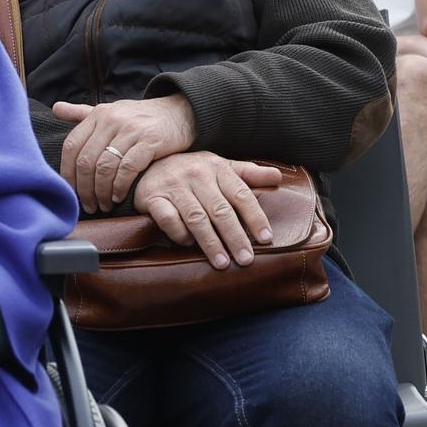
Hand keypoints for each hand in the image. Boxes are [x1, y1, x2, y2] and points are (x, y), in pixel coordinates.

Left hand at [54, 95, 199, 212]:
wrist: (180, 112)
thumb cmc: (141, 117)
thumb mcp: (111, 111)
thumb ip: (83, 113)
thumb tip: (56, 108)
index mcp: (98, 114)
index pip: (71, 146)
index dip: (67, 173)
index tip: (70, 192)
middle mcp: (112, 120)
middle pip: (86, 161)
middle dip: (84, 189)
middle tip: (88, 205)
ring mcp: (131, 130)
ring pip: (104, 167)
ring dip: (100, 192)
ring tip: (103, 205)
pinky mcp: (150, 141)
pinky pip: (127, 169)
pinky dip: (119, 187)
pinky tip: (118, 196)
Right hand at [131, 152, 286, 269]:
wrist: (148, 163)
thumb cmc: (192, 170)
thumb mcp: (220, 167)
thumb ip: (248, 174)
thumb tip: (278, 177)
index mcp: (217, 167)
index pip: (241, 194)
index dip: (255, 217)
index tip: (266, 238)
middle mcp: (197, 174)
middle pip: (220, 210)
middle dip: (235, 237)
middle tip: (246, 259)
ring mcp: (174, 185)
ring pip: (196, 217)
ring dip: (210, 243)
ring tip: (223, 263)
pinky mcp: (153, 197)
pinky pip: (168, 219)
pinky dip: (179, 234)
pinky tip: (188, 245)